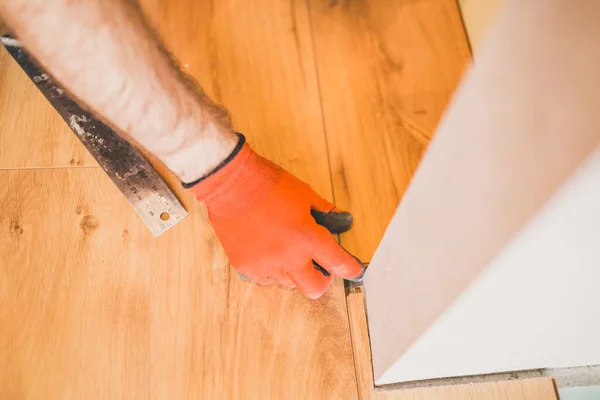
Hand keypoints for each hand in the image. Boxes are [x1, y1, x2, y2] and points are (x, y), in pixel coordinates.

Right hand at [186, 134, 365, 297]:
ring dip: (293, 271)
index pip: (338, 263)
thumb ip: (324, 212)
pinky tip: (267, 250)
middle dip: (321, 280)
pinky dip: (270, 270)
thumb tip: (341, 220)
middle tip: (319, 267)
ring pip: (288, 283)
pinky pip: (265, 279)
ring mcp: (265, 266)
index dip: (350, 269)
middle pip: (314, 288)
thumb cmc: (268, 184)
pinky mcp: (245, 267)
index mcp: (308, 239)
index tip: (354, 271)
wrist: (231, 184)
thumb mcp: (304, 194)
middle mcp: (289, 258)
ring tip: (286, 249)